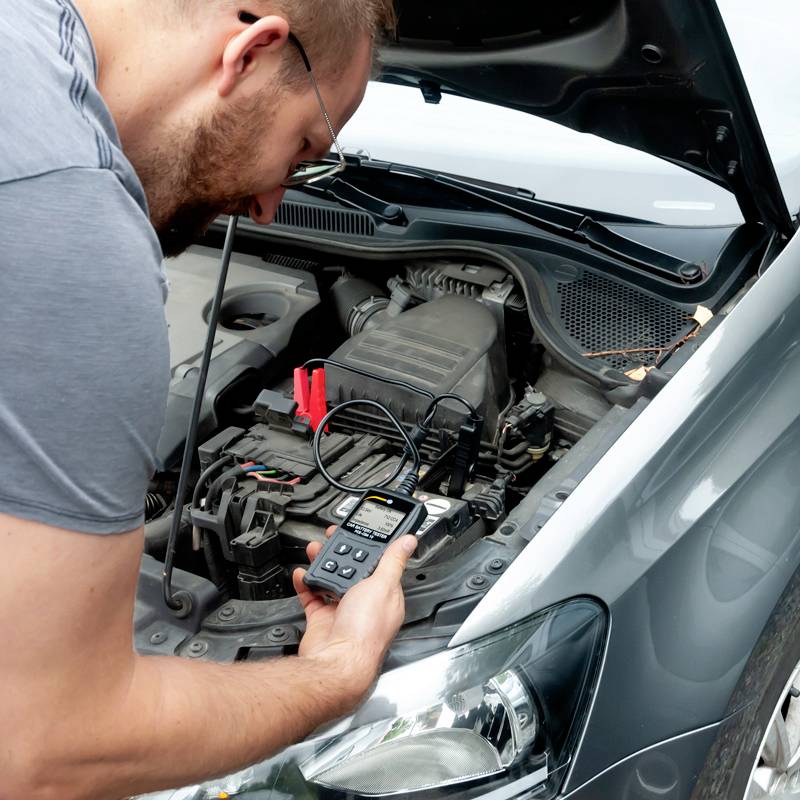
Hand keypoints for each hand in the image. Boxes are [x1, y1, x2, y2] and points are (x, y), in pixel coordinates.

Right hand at [292, 528, 416, 703]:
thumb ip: (393, 561)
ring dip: (321, 564)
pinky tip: (303, 573)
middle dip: (340, 552)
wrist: (335, 662)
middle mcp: (365, 604)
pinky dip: (306, 583)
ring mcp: (343, 612)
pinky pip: (312, 596)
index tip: (358, 532)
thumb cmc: (365, 631)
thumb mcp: (383, 585)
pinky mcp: (323, 620)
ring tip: (314, 550)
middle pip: (352, 570)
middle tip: (330, 537)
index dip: (368, 547)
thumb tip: (408, 542)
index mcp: (385, 595)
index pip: (379, 564)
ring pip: (331, 580)